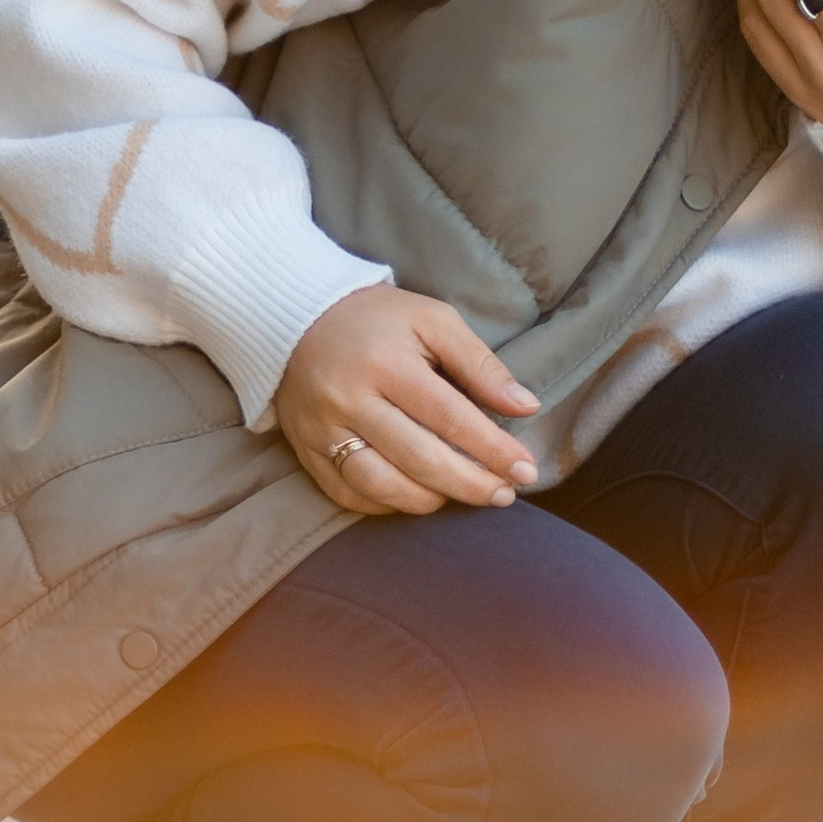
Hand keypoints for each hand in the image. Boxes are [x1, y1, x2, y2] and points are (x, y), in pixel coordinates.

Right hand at [276, 284, 539, 516]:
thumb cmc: (378, 319)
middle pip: (418, 458)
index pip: (450, 417)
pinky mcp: (305, 450)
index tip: (525, 470)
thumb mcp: (433, 321)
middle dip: (470, 484)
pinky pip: (347, 494)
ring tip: (464, 496)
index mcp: (387, 362)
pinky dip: (386, 504)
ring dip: (430, 501)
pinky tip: (416, 497)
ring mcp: (322, 430)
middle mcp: (349, 399)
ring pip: (380, 485)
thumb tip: (526, 407)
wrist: (297, 317)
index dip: (492, 449)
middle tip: (505, 495)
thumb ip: (480, 364)